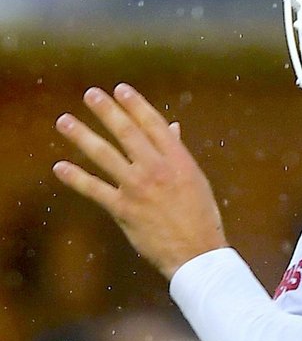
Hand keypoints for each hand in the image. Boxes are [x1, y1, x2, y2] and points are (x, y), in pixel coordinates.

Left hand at [53, 83, 227, 279]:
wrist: (196, 251)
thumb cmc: (201, 214)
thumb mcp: (195, 177)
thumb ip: (178, 151)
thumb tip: (172, 127)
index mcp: (178, 159)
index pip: (152, 124)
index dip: (135, 104)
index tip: (120, 89)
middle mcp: (156, 168)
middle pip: (126, 133)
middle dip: (106, 111)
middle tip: (91, 94)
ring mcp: (137, 188)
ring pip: (104, 156)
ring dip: (82, 136)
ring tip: (65, 121)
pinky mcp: (122, 209)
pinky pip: (94, 190)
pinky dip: (76, 178)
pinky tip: (60, 167)